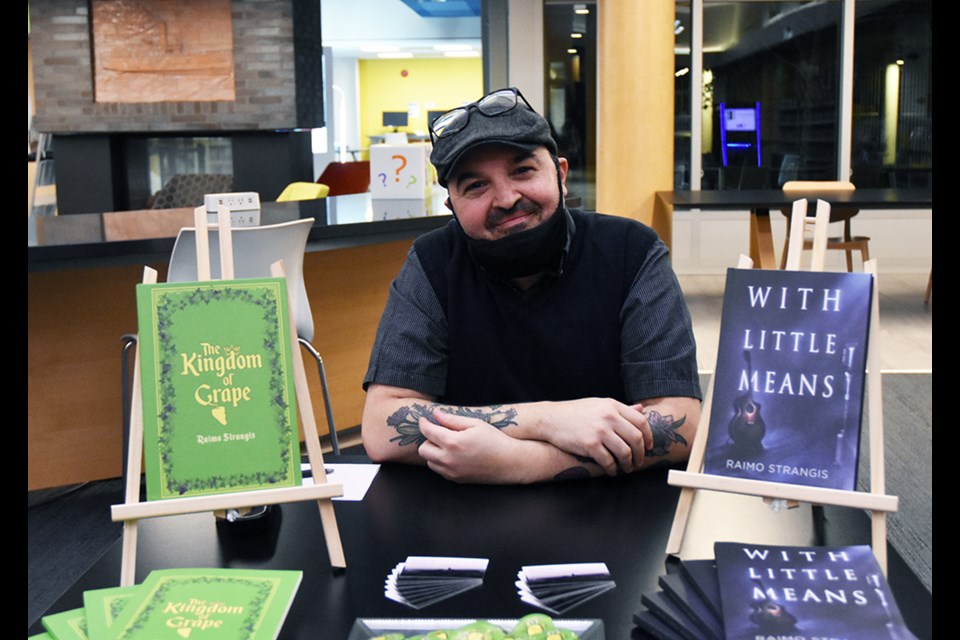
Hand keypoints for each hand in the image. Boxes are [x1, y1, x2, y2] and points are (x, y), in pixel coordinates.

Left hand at [418, 409, 530, 483]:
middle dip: (429, 439)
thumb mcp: (475, 424)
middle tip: (441, 433)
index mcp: (454, 443)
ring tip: (449, 445)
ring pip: (429, 462)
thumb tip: (435, 414)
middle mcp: (449, 460)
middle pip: (423, 449)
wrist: (510, 462)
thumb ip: (452, 419)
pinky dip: (441, 462)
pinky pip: (439, 470)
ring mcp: (452, 472)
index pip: (428, 432)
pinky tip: (455, 455)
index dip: (424, 423)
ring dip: (434, 452)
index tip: (425, 420)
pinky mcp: (456, 479)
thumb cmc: (495, 440)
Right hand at [533, 398, 651, 475]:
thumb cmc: (575, 413)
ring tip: (627, 468)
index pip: (641, 421)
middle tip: (639, 462)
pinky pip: (608, 461)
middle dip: (641, 454)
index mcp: (612, 406)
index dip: (649, 436)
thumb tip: (641, 410)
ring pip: (625, 452)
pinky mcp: (589, 444)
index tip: (649, 446)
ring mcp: (599, 431)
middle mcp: (608, 417)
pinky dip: (613, 469)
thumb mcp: (599, 405)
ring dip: (628, 464)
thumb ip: (620, 409)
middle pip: (636, 438)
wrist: (550, 419)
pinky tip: (612, 471)